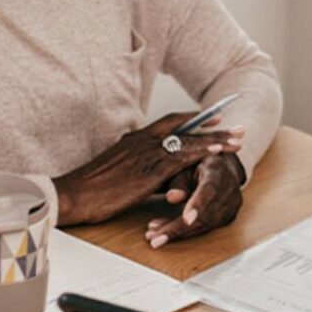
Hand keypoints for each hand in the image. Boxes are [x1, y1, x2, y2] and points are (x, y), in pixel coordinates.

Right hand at [55, 113, 242, 224]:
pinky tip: (217, 152)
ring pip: (188, 141)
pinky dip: (201, 152)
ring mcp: (146, 153)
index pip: (169, 122)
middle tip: (235, 125)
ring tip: (237, 140)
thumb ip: (143, 171)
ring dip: (214, 139)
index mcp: (134, 139)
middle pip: (184, 127)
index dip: (193, 119)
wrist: (73, 194)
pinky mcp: (148, 170)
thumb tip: (163, 182)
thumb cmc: (92, 189)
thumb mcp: (120, 173)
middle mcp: (142, 140)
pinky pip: (181, 157)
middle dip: (212, 125)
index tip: (213, 116)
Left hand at [144, 152, 244, 247]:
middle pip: (206, 214)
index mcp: (218, 171)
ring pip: (204, 225)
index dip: (199, 205)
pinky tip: (163, 231)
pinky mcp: (227, 218)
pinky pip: (205, 228)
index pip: (210, 190)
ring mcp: (231, 206)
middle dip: (179, 228)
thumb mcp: (186, 165)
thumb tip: (172, 198)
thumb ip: (179, 180)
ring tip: (153, 234)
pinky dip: (184, 232)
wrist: (221, 167)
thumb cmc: (197, 163)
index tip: (186, 219)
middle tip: (154, 237)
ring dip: (178, 233)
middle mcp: (230, 190)